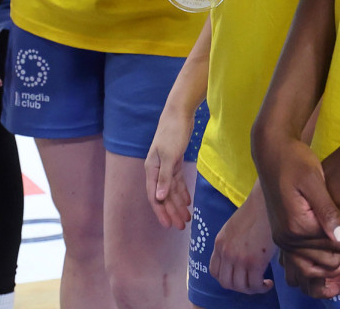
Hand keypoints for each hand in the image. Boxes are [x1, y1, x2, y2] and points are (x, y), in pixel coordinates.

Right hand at [144, 105, 194, 228]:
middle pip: (164, 196)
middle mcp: (157, 170)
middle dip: (172, 211)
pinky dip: (182, 191)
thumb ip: (165, 177)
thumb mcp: (169, 155)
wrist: (179, 113)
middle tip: (182, 226)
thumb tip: (159, 199)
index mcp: (152, 170)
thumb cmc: (172, 133)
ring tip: (186, 218)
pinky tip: (187, 201)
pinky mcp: (175, 161)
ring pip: (171, 190)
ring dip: (178, 204)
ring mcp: (166, 166)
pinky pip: (177, 181)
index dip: (161, 212)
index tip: (168, 226)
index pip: (155, 196)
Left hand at [209, 185, 275, 293]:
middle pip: (226, 283)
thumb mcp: (234, 227)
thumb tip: (240, 258)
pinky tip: (269, 282)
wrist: (265, 201)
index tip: (238, 277)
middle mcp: (226, 252)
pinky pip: (254, 285)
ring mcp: (239, 258)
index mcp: (220, 243)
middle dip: (239, 287)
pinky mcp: (254, 261)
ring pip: (240, 287)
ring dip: (251, 290)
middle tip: (251, 282)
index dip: (226, 278)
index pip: (214, 271)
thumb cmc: (255, 211)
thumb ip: (232, 243)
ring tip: (262, 283)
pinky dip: (262, 287)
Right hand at [255, 134, 339, 295]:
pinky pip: (304, 264)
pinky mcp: (283, 238)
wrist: (273, 152)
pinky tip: (333, 249)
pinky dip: (320, 263)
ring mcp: (284, 242)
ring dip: (335, 257)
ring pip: (318, 268)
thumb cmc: (295, 160)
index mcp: (297, 227)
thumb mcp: (314, 180)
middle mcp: (288, 241)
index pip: (338, 241)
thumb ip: (327, 210)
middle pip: (331, 258)